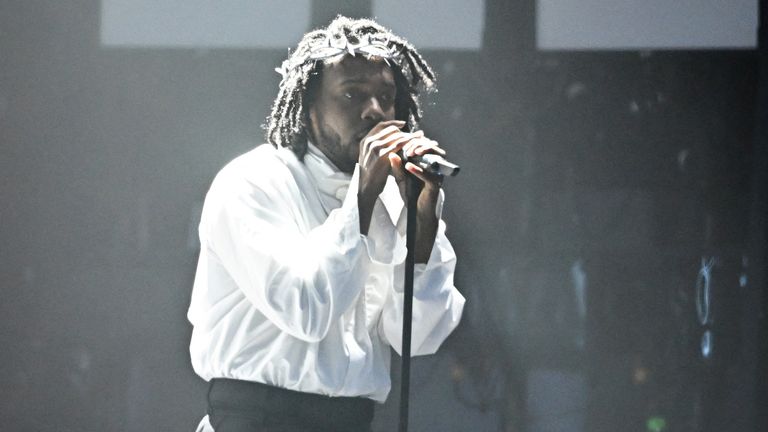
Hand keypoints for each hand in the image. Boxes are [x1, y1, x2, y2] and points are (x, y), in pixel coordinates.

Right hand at [357, 120, 413, 233]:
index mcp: (365, 141)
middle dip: (407, 131)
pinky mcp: (382, 156)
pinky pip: (399, 146)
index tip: (404, 124)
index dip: (394, 123)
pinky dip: (410, 144)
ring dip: (411, 136)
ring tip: (422, 137)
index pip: (381, 126)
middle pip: (391, 131)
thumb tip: (390, 141)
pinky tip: (418, 146)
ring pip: (397, 137)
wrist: (366, 189)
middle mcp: (369, 142)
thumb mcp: (370, 158)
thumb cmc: (371, 175)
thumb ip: (377, 148)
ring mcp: (375, 148)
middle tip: (419, 133)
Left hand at [387, 132, 445, 262]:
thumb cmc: (411, 195)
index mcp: (427, 163)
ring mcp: (437, 175)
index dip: (413, 142)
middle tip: (406, 148)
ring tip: (409, 153)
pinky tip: (409, 166)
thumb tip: (391, 154)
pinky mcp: (436, 185)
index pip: (423, 146)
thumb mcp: (400, 179)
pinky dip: (419, 170)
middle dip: (418, 145)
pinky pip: (429, 175)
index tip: (401, 142)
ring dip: (422, 152)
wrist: (417, 212)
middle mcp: (435, 167)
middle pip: (430, 148)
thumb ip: (396, 168)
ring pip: (433, 158)